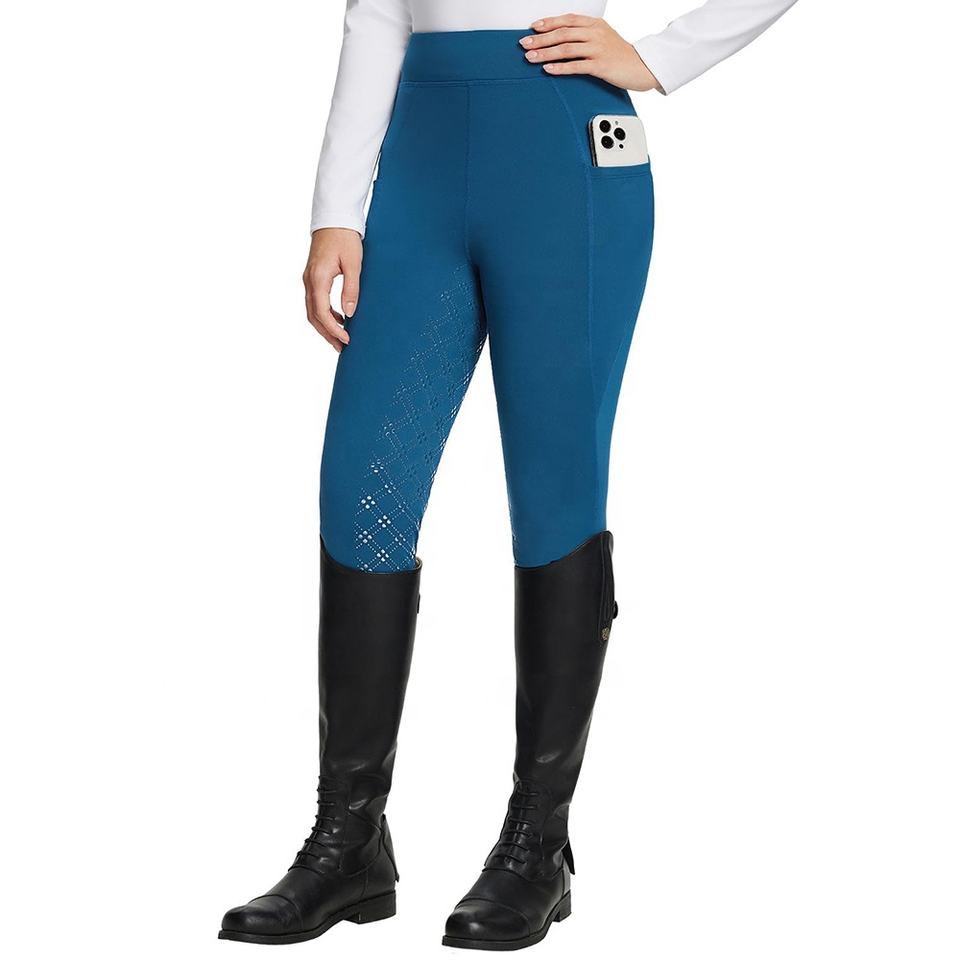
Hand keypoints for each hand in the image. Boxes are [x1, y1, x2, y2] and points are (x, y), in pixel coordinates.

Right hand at [303, 228, 362, 351]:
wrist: (334, 217)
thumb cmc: (345, 237)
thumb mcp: (353, 263)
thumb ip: (351, 289)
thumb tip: (349, 313)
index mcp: (318, 278)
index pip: (322, 313)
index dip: (333, 330)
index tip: (347, 340)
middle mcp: (309, 280)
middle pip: (313, 316)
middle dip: (327, 334)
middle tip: (342, 348)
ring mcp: (308, 279)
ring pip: (312, 311)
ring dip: (324, 326)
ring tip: (340, 339)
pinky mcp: (312, 276)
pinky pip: (314, 301)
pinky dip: (324, 314)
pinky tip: (339, 318)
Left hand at [520, 14, 661, 92]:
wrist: (642, 66)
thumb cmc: (620, 55)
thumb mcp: (603, 38)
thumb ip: (585, 35)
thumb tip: (562, 39)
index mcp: (595, 25)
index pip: (567, 20)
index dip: (549, 23)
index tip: (533, 27)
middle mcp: (595, 34)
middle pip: (563, 33)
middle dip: (541, 38)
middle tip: (524, 43)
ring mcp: (598, 49)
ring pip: (566, 49)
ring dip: (545, 52)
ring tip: (530, 57)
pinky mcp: (600, 66)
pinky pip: (576, 66)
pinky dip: (560, 67)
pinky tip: (548, 69)